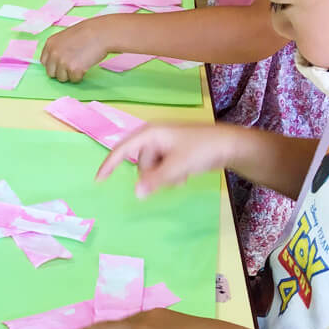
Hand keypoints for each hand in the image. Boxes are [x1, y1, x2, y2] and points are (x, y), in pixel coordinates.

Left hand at [41, 16, 118, 81]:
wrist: (101, 33)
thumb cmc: (87, 33)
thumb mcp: (65, 36)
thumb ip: (58, 48)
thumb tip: (56, 60)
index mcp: (50, 44)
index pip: (44, 62)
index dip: (53, 64)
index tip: (61, 64)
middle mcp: (54, 53)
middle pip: (51, 73)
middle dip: (61, 72)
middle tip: (72, 65)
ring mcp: (62, 62)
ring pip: (62, 78)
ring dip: (71, 74)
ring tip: (80, 63)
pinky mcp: (73, 70)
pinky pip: (74, 79)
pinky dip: (80, 75)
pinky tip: (85, 64)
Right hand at [97, 121, 239, 196]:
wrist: (230, 145)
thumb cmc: (201, 149)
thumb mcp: (177, 167)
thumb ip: (155, 181)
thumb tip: (136, 194)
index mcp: (149, 134)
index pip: (122, 150)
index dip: (108, 164)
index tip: (98, 180)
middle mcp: (153, 137)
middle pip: (140, 164)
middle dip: (152, 175)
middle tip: (172, 177)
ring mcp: (163, 145)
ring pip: (151, 169)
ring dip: (163, 177)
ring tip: (182, 176)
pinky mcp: (172, 152)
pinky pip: (162, 169)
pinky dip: (170, 175)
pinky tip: (185, 175)